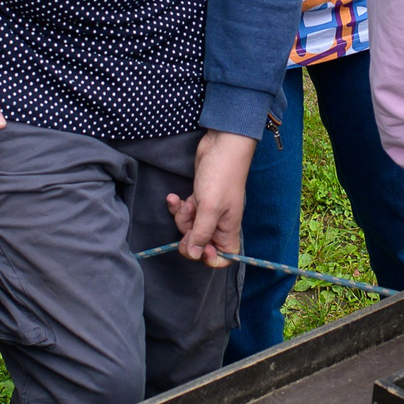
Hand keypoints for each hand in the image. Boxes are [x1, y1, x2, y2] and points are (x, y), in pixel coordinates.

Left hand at [167, 130, 257, 265]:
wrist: (221, 145)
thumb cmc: (221, 176)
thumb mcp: (210, 208)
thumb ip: (201, 233)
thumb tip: (195, 255)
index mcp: (228, 229)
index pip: (224, 257)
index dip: (209, 258)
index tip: (199, 248)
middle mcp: (219, 223)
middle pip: (200, 244)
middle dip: (188, 235)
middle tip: (186, 222)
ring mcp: (209, 211)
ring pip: (189, 227)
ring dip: (181, 217)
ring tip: (183, 202)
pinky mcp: (199, 199)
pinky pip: (185, 211)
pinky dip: (178, 206)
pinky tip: (174, 197)